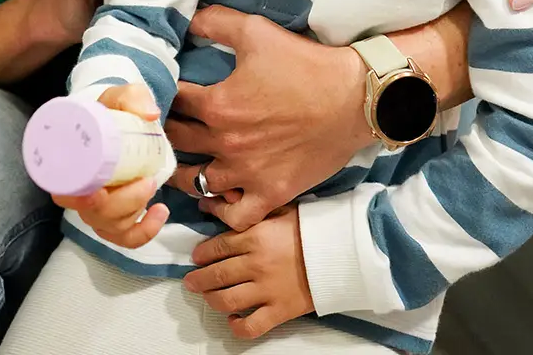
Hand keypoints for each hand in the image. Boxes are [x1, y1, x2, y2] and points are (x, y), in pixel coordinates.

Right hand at [51, 84, 169, 246]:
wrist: (115, 122)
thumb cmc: (109, 113)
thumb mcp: (118, 97)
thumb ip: (132, 97)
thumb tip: (150, 114)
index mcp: (69, 165)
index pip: (64, 193)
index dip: (79, 200)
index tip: (99, 192)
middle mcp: (79, 192)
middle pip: (93, 214)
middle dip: (122, 204)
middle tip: (146, 181)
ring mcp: (98, 209)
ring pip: (111, 227)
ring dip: (134, 213)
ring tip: (153, 184)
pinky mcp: (116, 218)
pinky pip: (126, 238)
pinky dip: (145, 232)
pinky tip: (160, 211)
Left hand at [163, 7, 366, 231]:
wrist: (355, 98)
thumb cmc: (305, 65)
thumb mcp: (257, 31)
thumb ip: (216, 22)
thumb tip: (188, 19)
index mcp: (217, 105)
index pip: (172, 102)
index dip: (163, 96)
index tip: (161, 95)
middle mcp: (226, 143)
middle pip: (178, 143)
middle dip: (166, 132)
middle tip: (163, 128)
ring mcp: (248, 173)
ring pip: (198, 183)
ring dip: (183, 173)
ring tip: (179, 165)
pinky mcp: (271, 193)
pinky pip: (235, 215)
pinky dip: (221, 211)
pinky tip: (215, 199)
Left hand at [183, 206, 313, 338]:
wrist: (341, 252)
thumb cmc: (311, 228)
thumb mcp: (280, 210)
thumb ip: (253, 212)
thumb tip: (224, 206)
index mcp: (255, 237)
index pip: (216, 247)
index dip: (201, 254)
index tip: (196, 257)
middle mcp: (255, 264)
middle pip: (215, 275)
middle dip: (197, 279)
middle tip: (191, 281)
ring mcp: (266, 290)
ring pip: (226, 301)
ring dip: (211, 300)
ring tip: (208, 297)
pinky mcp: (279, 311)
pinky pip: (250, 326)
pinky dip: (237, 326)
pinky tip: (233, 320)